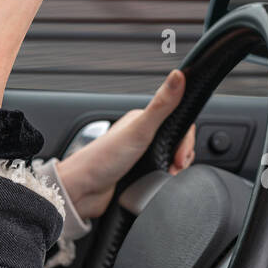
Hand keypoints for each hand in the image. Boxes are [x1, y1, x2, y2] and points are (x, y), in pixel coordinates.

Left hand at [54, 69, 195, 222]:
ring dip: (173, 170)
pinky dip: (162, 180)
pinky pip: (159, 176)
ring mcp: (140, 156)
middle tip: (173, 167)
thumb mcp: (139, 130)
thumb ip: (161, 104)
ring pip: (170, 160)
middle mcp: (141, 137)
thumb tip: (178, 75)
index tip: (180, 154)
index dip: (185, 140)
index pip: (178, 123)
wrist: (82, 192)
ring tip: (166, 176)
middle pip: (176, 143)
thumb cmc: (102, 159)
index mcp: (142, 120)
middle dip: (180, 157)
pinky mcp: (138, 175)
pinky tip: (157, 183)